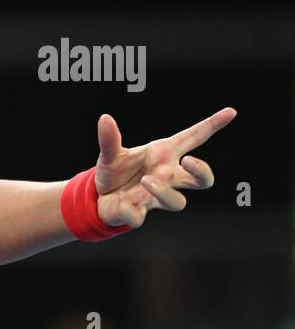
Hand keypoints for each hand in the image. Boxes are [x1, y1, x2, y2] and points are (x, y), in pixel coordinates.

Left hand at [93, 107, 236, 227]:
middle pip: (202, 181)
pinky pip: (139, 217)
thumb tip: (105, 118)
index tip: (230, 111)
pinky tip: (124, 204)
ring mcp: (154, 197)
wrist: (98, 197)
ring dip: (164, 190)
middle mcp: (166, 177)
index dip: (211, 125)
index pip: (193, 139)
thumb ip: (110, 138)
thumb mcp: (111, 153)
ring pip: (178, 202)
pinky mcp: (137, 213)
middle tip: (188, 161)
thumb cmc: (116, 172)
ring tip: (146, 181)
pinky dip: (132, 212)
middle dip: (202, 172)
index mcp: (163, 156)